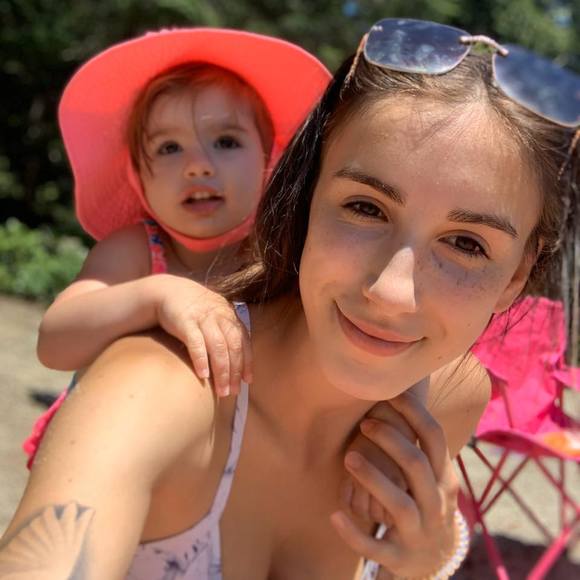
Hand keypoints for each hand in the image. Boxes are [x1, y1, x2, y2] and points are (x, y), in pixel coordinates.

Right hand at [154, 275, 251, 395]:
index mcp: (229, 315)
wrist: (166, 291)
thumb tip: (234, 363)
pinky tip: (203, 376)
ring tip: (221, 390)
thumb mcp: (213, 317)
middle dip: (235, 371)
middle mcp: (220, 315)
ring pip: (218, 346)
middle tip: (233, 391)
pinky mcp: (186, 321)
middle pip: (233, 346)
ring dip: (221, 371)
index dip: (247, 362)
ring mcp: (203, 317)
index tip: (247, 381)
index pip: (243, 341)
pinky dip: (202, 360)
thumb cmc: (193, 311)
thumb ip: (224, 334)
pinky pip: (196, 343)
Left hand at [332, 392, 459, 578]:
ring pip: (400, 504)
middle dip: (389, 439)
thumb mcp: (428, 476)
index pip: (434, 437)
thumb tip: (390, 392)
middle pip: (416, 465)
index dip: (413, 411)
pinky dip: (356, 532)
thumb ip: (415, 445)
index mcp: (443, 477)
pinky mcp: (400, 558)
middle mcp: (436, 503)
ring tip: (348, 458)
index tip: (389, 391)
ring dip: (373, 478)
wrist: (433, 561)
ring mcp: (420, 533)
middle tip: (363, 424)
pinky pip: (377, 547)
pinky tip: (335, 515)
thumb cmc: (422, 501)